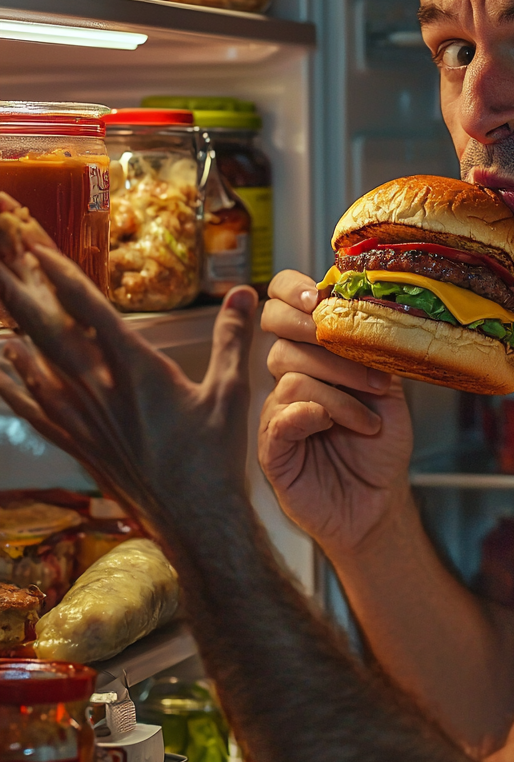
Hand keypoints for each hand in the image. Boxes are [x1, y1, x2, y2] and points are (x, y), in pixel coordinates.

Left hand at [0, 196, 256, 538]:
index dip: (58, 272)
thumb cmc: (213, 458)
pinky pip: (30, 404)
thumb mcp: (230, 393)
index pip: (89, 309)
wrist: (193, 518)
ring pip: (31, 359)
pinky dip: (10, 379)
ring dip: (11, 322)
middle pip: (46, 326)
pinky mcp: (75, 440)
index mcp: (138, 370)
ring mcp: (81, 416)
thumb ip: (232, 338)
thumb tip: (243, 294)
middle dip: (18, 284)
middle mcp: (99, 389)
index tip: (32, 243)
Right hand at [259, 271, 413, 559]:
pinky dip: (311, 412)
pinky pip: (280, 416)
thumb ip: (374, 349)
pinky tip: (332, 423)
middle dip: (314, 329)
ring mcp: (278, 410)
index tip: (320, 295)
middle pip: (278, 329)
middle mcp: (290, 376)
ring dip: (339, 389)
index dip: (292, 289)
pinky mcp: (273, 447)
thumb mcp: (388, 386)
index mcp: (314, 353)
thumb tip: (378, 309)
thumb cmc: (379, 446)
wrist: (378, 501)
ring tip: (369, 416)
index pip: (283, 303)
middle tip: (348, 346)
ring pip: (290, 372)